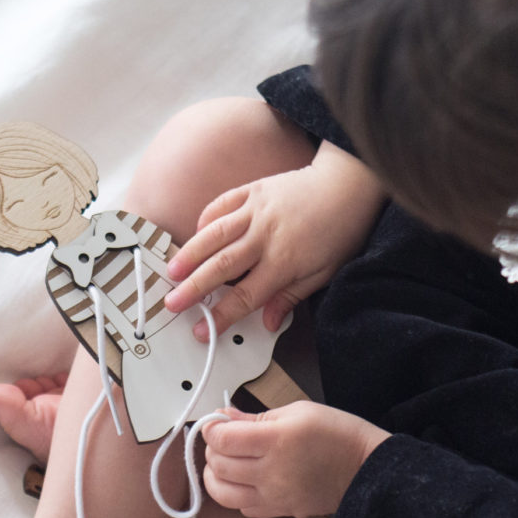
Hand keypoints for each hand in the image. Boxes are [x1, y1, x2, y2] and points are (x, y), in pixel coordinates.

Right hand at [164, 141, 384, 339]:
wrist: (346, 187)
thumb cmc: (338, 232)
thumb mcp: (322, 273)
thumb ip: (290, 298)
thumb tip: (267, 323)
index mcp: (284, 261)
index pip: (245, 296)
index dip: (221, 316)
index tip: (203, 331)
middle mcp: (264, 236)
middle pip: (221, 267)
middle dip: (193, 288)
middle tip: (171, 303)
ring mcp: (256, 210)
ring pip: (214, 234)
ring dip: (190, 253)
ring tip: (171, 271)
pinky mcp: (252, 190)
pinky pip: (221, 205)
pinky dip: (205, 219)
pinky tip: (195, 233)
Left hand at [202, 401, 390, 517]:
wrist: (365, 468)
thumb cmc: (335, 432)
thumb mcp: (296, 411)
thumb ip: (254, 417)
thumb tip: (223, 416)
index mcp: (275, 440)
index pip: (222, 439)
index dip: (211, 428)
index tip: (215, 422)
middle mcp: (270, 472)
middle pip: (217, 465)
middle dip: (211, 448)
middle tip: (223, 438)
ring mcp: (274, 496)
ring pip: (222, 493)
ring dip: (216, 475)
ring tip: (226, 461)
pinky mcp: (279, 511)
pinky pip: (243, 508)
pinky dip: (235, 494)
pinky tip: (245, 479)